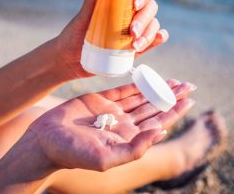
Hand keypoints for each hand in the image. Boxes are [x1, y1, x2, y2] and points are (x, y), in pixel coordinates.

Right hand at [29, 80, 195, 171]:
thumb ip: (135, 148)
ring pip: (141, 97)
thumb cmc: (72, 153)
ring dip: (157, 88)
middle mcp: (123, 123)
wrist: (46, 139)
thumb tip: (161, 133)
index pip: (157, 123)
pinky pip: (122, 89)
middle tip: (188, 86)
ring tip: (174, 81)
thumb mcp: (106, 158)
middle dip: (171, 97)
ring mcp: (112, 110)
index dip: (174, 112)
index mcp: (127, 138)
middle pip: (153, 108)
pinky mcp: (100, 99)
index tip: (189, 100)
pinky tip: (148, 78)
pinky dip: (136, 83)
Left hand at [56, 0, 167, 79]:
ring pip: (153, 25)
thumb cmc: (76, 34)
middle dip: (144, 19)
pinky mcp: (136, 47)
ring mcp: (135, 30)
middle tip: (131, 31)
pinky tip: (158, 38)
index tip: (135, 3)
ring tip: (134, 45)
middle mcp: (131, 13)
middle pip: (150, 8)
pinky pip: (153, 41)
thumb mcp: (85, 15)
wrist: (72, 59)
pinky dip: (157, 39)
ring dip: (149, 34)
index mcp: (120, 0)